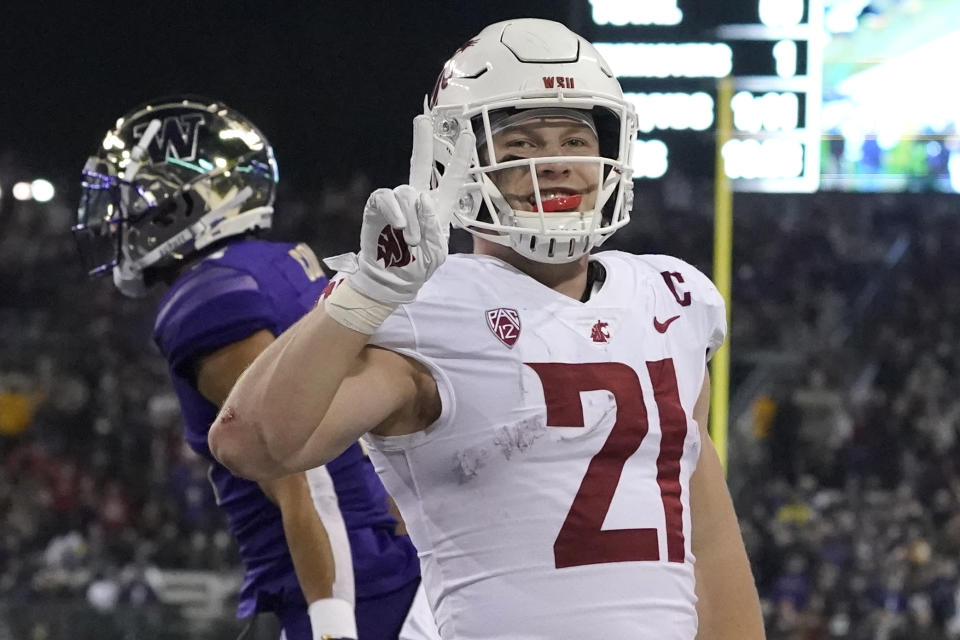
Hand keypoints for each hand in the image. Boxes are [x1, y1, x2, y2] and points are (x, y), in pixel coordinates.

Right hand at [342, 117, 473, 304]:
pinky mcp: (378, 207)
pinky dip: (394, 210)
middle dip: (421, 141)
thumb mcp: (437, 252)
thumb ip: (433, 225)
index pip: (452, 179)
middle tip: (421, 118)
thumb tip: (421, 197)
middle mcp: (417, 200)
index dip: (460, 157)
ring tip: (412, 240)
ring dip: (412, 218)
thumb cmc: (418, 266)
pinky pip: (386, 197)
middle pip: (419, 164)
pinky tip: (399, 226)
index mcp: (438, 208)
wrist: (393, 279)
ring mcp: (397, 203)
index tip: (467, 134)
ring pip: (407, 193)